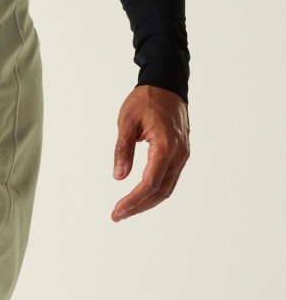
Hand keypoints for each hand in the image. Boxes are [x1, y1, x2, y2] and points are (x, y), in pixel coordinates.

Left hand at [111, 86, 189, 221]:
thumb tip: (119, 177)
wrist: (167, 84)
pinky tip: (140, 197)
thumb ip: (122, 150)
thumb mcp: (127, 122)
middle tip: (117, 216)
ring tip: (125, 210)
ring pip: (167, 188)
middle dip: (138, 206)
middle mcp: (179, 153)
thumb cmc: (146, 100)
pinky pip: (169, 179)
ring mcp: (182, 154)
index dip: (133, 200)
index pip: (150, 183)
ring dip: (147, 202)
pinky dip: (154, 192)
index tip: (117, 211)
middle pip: (160, 191)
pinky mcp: (181, 154)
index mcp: (165, 145)